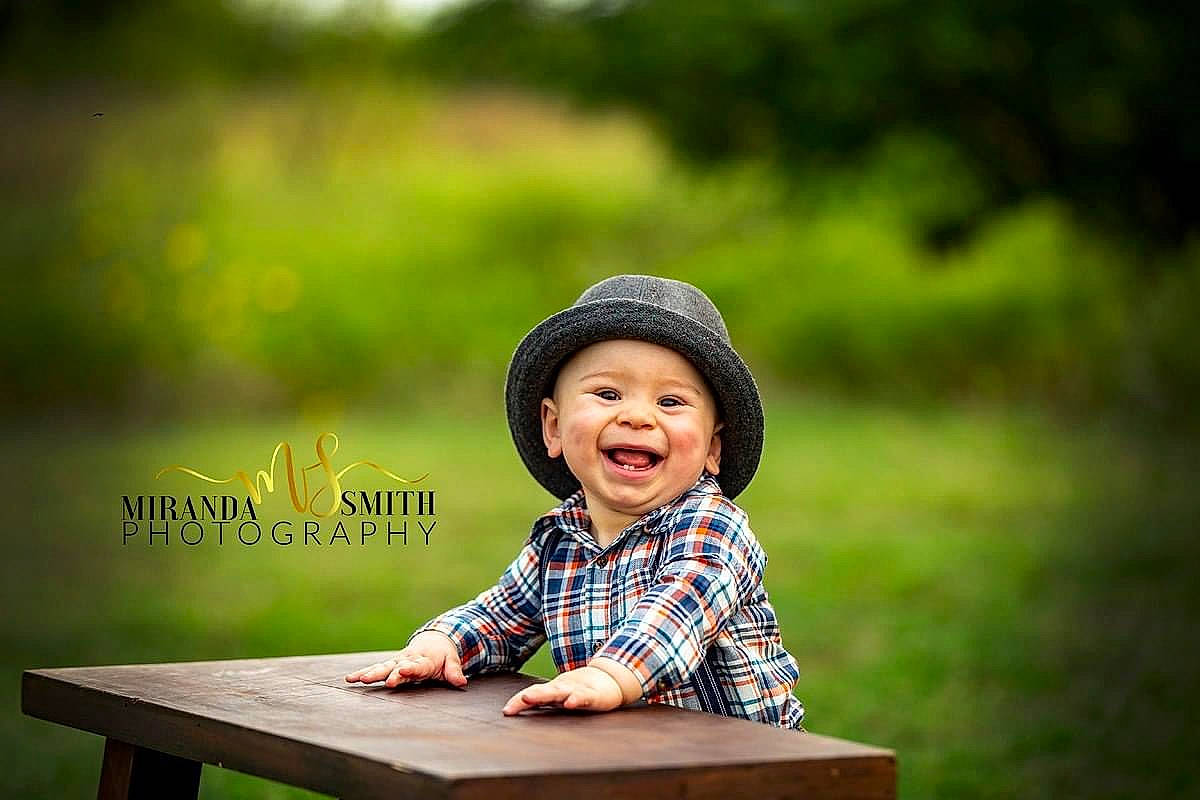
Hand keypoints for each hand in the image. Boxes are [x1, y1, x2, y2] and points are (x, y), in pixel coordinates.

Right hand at [344, 631, 467, 688]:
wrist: (433, 640)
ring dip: (370, 673)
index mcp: (424, 660)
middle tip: (375, 679)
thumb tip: (461, 682)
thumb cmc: (442, 655)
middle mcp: (408, 660)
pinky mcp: (390, 663)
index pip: (417, 666)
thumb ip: (454, 672)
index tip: (402, 671)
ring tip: (357, 679)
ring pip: (382, 667)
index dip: (410, 669)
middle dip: (386, 673)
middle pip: (395, 666)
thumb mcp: (451, 661)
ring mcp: (397, 661)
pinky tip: (350, 679)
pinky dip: (363, 673)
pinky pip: (376, 668)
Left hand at [501, 666, 623, 714]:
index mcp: (554, 690)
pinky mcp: (593, 696)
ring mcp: (577, 690)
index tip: (506, 711)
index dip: (519, 701)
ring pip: (559, 692)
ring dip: (544, 694)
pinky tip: (570, 703)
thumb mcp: (560, 696)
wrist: (609, 680)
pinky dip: (576, 699)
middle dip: (530, 695)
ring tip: (529, 697)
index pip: (533, 694)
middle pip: (543, 691)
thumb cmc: (580, 690)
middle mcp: (563, 688)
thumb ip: (542, 701)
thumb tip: (518, 707)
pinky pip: (583, 697)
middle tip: (518, 700)